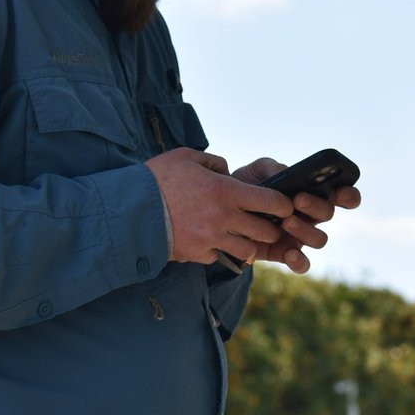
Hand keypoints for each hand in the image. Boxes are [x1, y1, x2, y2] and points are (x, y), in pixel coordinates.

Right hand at [147, 148, 293, 266]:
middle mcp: (223, 218)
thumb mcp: (187, 157)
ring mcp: (211, 240)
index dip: (283, 204)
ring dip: (247, 243)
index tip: (285, 205)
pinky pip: (218, 257)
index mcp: (225, 191)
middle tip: (266, 224)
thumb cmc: (158, 178)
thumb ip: (215, 163)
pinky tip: (209, 240)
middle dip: (270, 228)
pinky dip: (218, 251)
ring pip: (247, 250)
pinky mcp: (197, 255)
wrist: (129, 210)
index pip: (271, 202)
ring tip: (240, 235)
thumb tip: (227, 172)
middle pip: (265, 231)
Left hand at [232, 160, 362, 274]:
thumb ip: (271, 167)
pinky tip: (289, 253)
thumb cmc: (245, 187)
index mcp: (311, 193)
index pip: (341, 195)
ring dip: (305, 230)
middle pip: (328, 213)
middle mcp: (310, 215)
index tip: (341, 192)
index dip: (348, 195)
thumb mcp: (256, 171)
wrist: (221, 211)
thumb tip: (287, 172)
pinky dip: (299, 261)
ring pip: (319, 239)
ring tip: (285, 221)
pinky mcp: (285, 254)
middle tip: (298, 199)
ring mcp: (300, 236)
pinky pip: (302, 264)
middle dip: (316, 206)